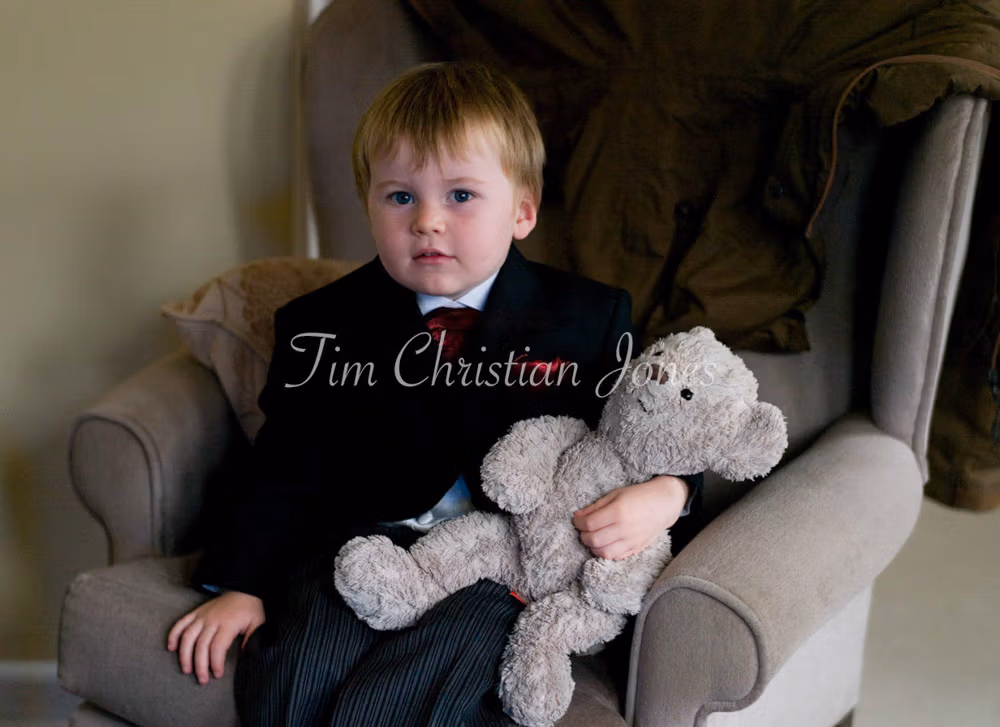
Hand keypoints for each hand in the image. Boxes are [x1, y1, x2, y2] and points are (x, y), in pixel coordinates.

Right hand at [167, 590, 264, 684]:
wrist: (244, 589)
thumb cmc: (251, 609)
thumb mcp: (258, 624)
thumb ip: (252, 640)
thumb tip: (245, 657)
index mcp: (228, 623)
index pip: (217, 647)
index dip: (215, 663)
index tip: (217, 674)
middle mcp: (212, 619)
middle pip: (201, 645)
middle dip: (200, 666)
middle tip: (202, 679)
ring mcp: (202, 615)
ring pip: (188, 637)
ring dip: (184, 655)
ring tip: (187, 670)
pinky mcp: (196, 612)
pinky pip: (181, 623)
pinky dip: (173, 635)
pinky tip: (171, 648)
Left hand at [572, 476, 688, 559]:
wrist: (663, 504)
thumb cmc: (638, 496)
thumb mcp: (615, 495)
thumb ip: (595, 507)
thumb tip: (577, 516)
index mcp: (618, 511)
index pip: (590, 523)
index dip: (578, 523)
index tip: (577, 520)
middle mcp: (625, 528)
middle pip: (594, 540)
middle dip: (583, 536)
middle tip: (584, 530)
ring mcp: (632, 541)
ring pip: (604, 552)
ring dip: (593, 547)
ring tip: (594, 537)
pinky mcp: (637, 548)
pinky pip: (616, 557)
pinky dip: (606, 553)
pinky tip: (605, 544)